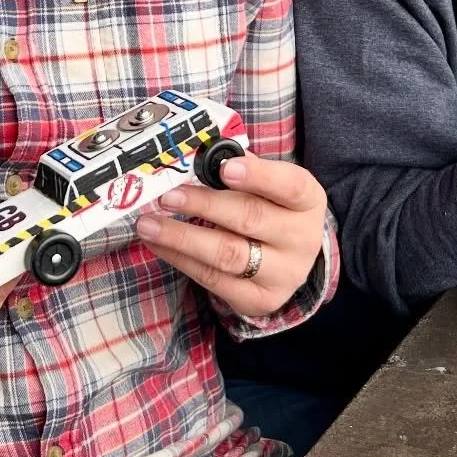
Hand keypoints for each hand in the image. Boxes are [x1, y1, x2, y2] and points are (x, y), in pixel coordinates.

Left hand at [134, 154, 327, 319]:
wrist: (289, 259)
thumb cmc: (271, 209)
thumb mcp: (268, 186)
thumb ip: (239, 169)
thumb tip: (196, 157)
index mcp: (307, 202)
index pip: (289, 186)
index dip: (258, 176)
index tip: (223, 168)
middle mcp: (301, 239)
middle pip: (251, 219)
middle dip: (205, 205)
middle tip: (169, 196)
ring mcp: (283, 274)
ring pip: (228, 254)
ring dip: (182, 237)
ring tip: (149, 224)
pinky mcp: (259, 299)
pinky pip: (213, 279)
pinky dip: (180, 259)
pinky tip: (158, 244)